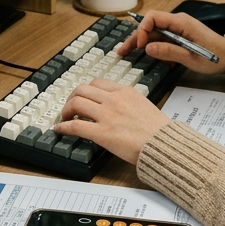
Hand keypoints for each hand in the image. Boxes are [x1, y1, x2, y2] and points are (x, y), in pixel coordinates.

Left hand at [54, 79, 170, 163]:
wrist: (163, 143)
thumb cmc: (158, 129)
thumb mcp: (143, 105)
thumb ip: (127, 102)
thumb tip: (116, 108)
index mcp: (124, 91)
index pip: (97, 82)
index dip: (85, 90)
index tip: (82, 97)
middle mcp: (113, 99)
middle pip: (81, 90)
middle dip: (71, 98)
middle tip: (70, 108)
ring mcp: (106, 115)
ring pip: (75, 103)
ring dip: (66, 110)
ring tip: (65, 118)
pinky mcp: (102, 133)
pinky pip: (75, 126)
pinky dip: (64, 127)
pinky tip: (60, 130)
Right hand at [115, 11, 224, 75]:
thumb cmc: (214, 56)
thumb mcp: (190, 57)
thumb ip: (169, 51)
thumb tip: (148, 48)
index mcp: (180, 22)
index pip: (153, 17)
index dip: (142, 30)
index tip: (141, 46)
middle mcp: (177, 23)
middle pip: (150, 26)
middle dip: (136, 38)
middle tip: (122, 50)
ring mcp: (177, 29)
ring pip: (153, 33)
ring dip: (141, 43)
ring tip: (126, 53)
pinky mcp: (179, 37)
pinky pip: (161, 39)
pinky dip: (153, 47)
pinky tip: (148, 57)